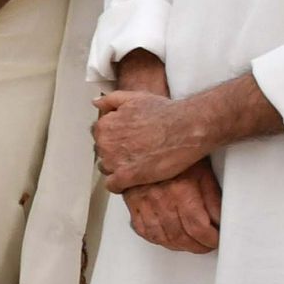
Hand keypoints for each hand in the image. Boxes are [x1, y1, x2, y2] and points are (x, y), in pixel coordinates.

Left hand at [93, 87, 212, 192]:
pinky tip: (132, 180)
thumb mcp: (134, 98)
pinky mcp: (127, 176)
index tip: (126, 141)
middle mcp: (105, 144)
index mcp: (105, 125)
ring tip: (138, 164)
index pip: (99, 136)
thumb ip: (111, 101)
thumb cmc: (165, 113)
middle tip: (135, 152)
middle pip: (103, 153)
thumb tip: (96, 103)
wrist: (187, 128)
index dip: (114, 139)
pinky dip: (120, 185)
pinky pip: (113, 185)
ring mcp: (115, 161)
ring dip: (118, 168)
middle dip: (116, 153)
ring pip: (108, 169)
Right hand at [121, 160, 222, 251]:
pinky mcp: (132, 202)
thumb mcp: (203, 172)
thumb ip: (213, 198)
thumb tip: (221, 221)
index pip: (198, 227)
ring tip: (190, 243)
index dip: (210, 239)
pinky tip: (167, 237)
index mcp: (181, 189)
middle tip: (206, 244)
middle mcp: (160, 198)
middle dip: (197, 246)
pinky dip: (156, 238)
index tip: (216, 239)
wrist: (147, 141)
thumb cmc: (177, 153)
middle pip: (180, 236)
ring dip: (178, 245)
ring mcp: (143, 201)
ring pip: (161, 237)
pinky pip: (143, 229)